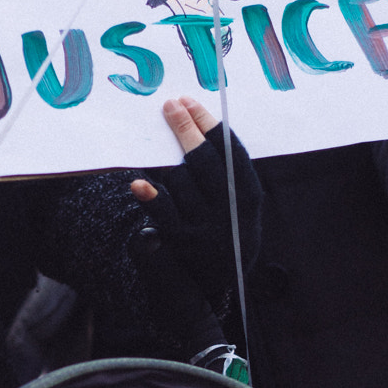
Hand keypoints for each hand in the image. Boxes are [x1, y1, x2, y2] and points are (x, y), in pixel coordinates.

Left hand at [128, 95, 262, 310]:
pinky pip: (162, 213)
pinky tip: (138, 183)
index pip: (230, 151)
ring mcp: (205, 228)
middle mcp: (230, 212)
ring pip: (180, 181)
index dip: (209, 124)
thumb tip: (198, 127)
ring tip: (163, 155)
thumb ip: (227, 173)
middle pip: (204, 161)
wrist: (219, 284)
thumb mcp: (240, 205)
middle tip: (170, 106)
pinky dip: (150, 197)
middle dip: (185, 128)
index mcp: (249, 197)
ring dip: (167, 163)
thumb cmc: (227, 231)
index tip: (191, 103)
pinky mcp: (181, 242)